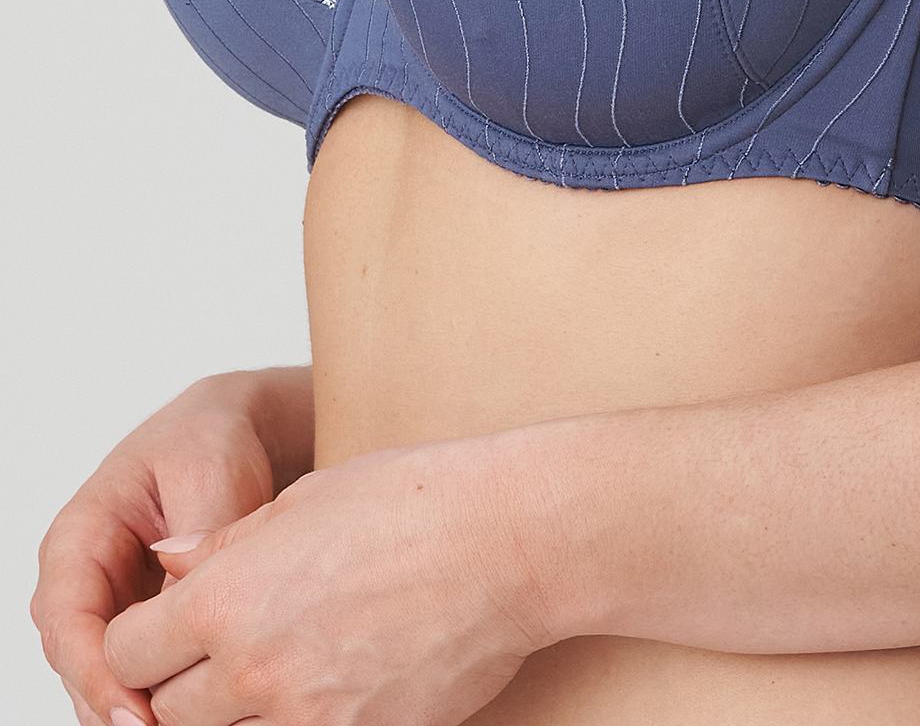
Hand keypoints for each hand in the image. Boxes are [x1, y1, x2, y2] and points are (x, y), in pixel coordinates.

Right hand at [32, 367, 313, 725]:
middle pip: (76, 661)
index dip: (94, 670)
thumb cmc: (211, 444)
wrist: (231, 435)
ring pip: (100, 676)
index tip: (134, 711)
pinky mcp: (137, 625)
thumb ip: (193, 548)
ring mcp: (106, 605)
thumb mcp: (208, 479)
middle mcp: (81, 579)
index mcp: (79, 535)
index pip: (66, 617)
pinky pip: (134, 671)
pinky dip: (155, 697)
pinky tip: (189, 715)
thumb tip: (184, 622)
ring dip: (129, 708)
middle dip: (110, 704)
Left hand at [103, 433, 554, 725]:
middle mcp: (252, 668)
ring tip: (285, 666)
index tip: (169, 629)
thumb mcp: (304, 500)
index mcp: (226, 598)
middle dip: (184, 684)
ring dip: (239, 712)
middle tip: (228, 653)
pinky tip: (328, 691)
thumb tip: (167, 564)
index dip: (144, 640)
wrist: (508, 542)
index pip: (127, 652)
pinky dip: (298, 722)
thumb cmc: (414, 501)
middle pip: (167, 712)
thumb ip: (224, 544)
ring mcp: (305, 717)